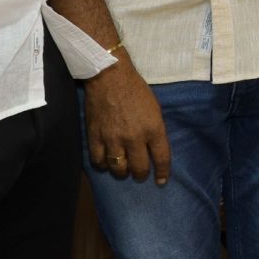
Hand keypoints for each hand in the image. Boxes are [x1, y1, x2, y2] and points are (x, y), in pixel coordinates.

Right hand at [84, 63, 171, 184]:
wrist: (110, 77)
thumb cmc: (136, 90)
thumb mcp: (155, 109)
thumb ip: (154, 130)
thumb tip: (152, 148)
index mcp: (153, 129)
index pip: (161, 158)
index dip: (162, 173)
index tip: (161, 181)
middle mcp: (134, 137)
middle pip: (139, 168)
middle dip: (141, 175)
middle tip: (139, 174)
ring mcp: (113, 139)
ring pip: (118, 169)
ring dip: (122, 173)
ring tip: (123, 170)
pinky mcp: (95, 137)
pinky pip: (98, 161)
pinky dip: (103, 166)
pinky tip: (106, 163)